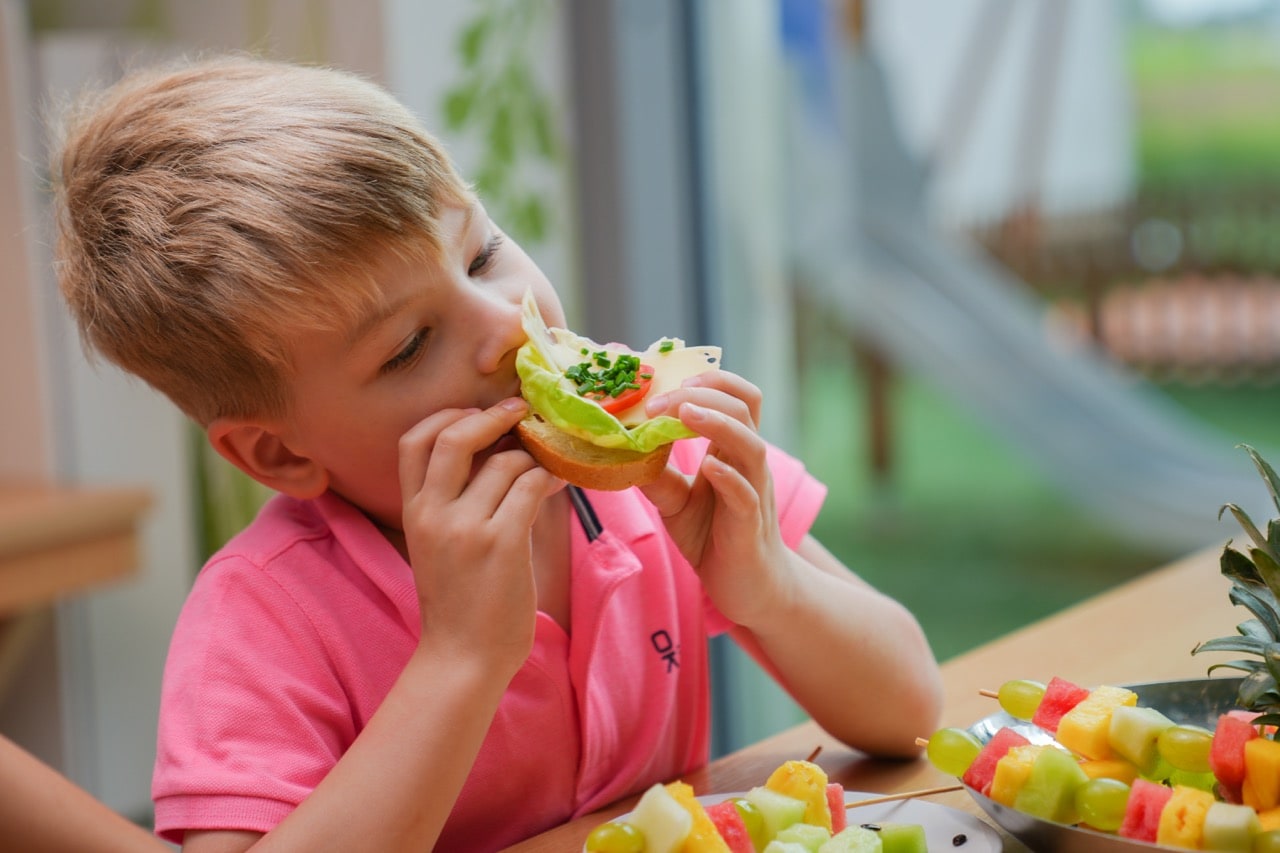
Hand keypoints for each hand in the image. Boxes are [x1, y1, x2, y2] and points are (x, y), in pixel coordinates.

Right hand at [397, 398, 561, 673]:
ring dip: (531, 458)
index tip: (475, 413)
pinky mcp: (502, 544)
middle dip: (490, 417)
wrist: (463, 658)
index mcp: (413, 512)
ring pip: (504, 462)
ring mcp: (467, 529)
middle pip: (452, 436)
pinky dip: (547, 479)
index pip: (413, 441)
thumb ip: (454, 502)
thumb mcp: (436, 545)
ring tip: (545, 467)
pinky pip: (529, 487)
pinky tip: (555, 484)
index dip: (446, 416)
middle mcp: (433, 514)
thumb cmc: (458, 603)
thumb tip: (499, 454)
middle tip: (519, 412)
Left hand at [639, 372, 791, 627]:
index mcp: (734, 450)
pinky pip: (745, 495)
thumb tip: (621, 450)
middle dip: (703, 393)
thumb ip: (656, 474)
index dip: (707, 379)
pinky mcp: (749, 526)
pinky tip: (707, 466)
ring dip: (718, 423)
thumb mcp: (676, 501)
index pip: (735, 396)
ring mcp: (754, 492)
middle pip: (744, 407)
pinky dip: (728, 477)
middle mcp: (749, 464)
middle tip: (660, 400)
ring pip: (751, 445)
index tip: (665, 382)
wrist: (748, 589)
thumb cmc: (715, 538)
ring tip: (684, 413)